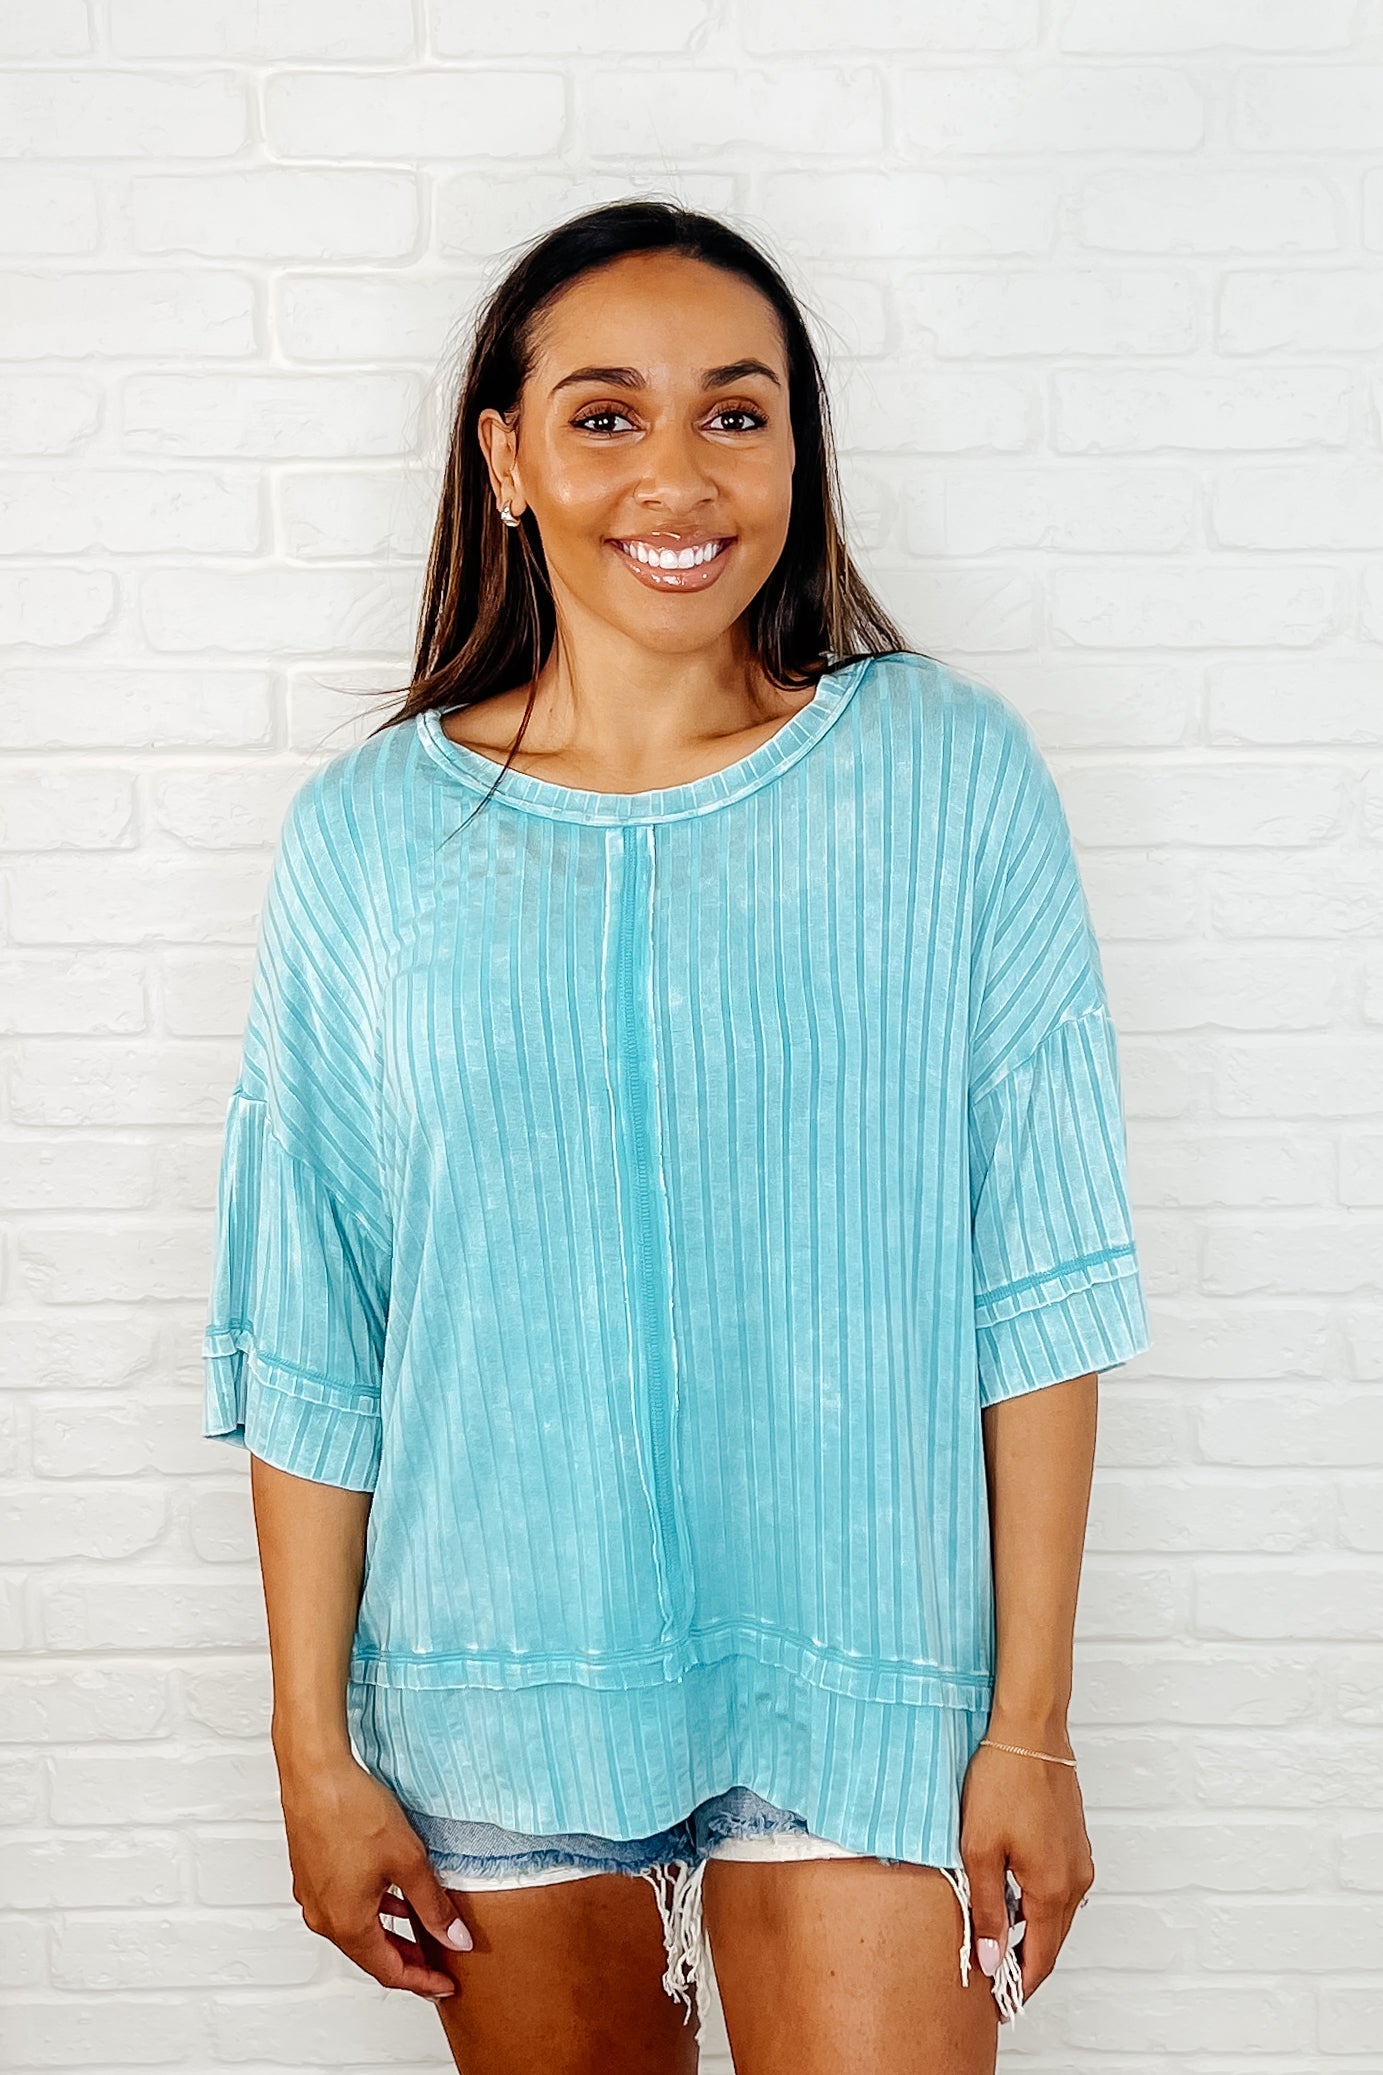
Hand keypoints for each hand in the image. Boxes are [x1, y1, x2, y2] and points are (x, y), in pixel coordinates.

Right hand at [278, 1750, 472, 1999]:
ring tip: (421, 1931)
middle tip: (438, 1964)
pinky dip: (372, 1912)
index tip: (446, 1985)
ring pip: (357, 1931)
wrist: (315, 1774)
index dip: (423, 1982)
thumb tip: (455, 1939)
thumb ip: (434, 1906)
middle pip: (371, 1955)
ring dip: (389, 1935)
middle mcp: (323, 1919)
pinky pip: (344, 1908)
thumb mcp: (408, 1861)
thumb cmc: (353, 1812)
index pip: (390, 1971)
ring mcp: (312, 1897)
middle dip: (407, 1961)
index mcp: (346, 1925)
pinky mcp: (310, 1876)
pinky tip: (392, 1898)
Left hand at [957, 1733, 1093, 2015]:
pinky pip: (1060, 1888)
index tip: (999, 2003)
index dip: (1019, 1985)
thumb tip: (989, 1959)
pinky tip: (1014, 1896)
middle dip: (1026, 1963)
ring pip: (1057, 1914)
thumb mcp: (980, 1850)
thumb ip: (987, 1909)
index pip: (1040, 1958)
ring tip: (999, 1940)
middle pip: (1052, 1940)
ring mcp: (1079, 1859)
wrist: (1030, 1730)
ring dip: (1033, 1932)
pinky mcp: (1074, 1841)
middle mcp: (1074, 1880)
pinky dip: (1040, 1904)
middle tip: (995, 1979)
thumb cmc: (1003, 1782)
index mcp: (1052, 1889)